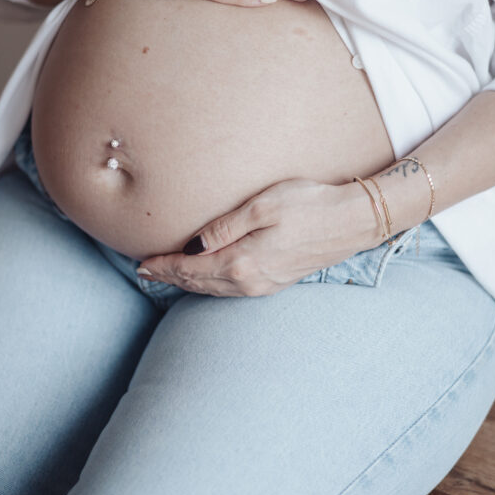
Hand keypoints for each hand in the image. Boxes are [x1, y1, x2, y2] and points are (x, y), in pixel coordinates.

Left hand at [136, 179, 381, 296]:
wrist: (352, 221)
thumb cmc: (308, 204)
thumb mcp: (262, 206)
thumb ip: (224, 227)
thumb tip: (193, 245)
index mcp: (241, 263)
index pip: (190, 268)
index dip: (163, 265)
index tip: (142, 264)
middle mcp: (249, 282)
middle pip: (198, 283)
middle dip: (170, 277)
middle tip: (145, 272)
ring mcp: (263, 286)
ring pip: (213, 290)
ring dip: (188, 283)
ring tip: (168, 275)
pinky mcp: (274, 283)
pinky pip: (230, 290)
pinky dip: (209, 285)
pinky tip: (204, 278)